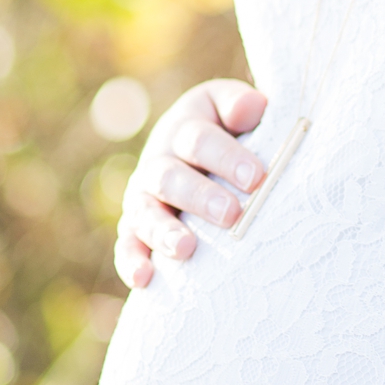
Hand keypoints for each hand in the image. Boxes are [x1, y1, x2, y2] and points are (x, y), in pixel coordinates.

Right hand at [114, 80, 267, 288]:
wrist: (213, 156)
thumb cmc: (234, 131)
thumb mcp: (235, 109)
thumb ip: (241, 104)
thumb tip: (250, 108)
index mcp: (184, 127)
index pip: (199, 140)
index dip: (226, 157)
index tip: (256, 177)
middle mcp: (158, 161)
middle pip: (169, 177)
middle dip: (200, 197)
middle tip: (231, 214)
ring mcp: (143, 197)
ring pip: (144, 212)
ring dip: (163, 231)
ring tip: (186, 249)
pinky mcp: (135, 229)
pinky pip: (127, 245)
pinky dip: (131, 262)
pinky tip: (144, 280)